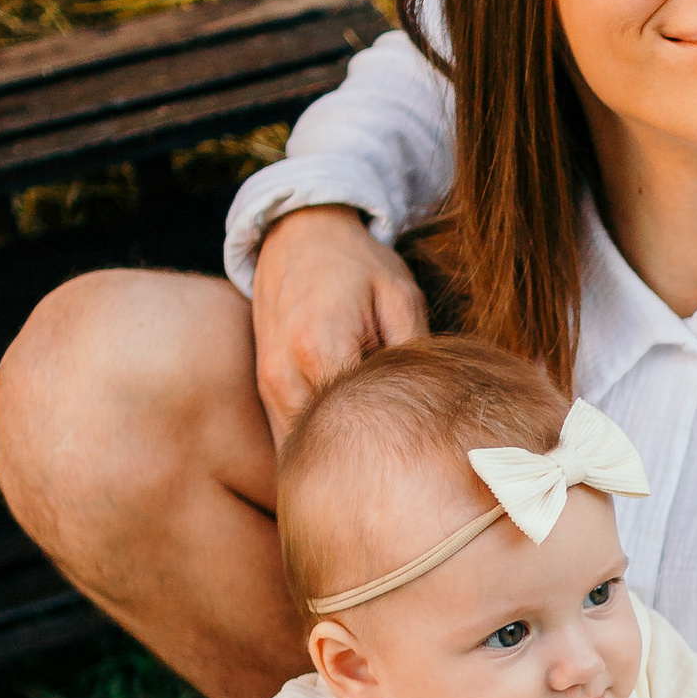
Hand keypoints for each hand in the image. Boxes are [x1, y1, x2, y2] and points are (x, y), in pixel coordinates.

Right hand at [251, 204, 427, 443]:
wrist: (298, 236)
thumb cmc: (357, 264)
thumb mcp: (399, 296)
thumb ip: (412, 352)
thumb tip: (431, 405)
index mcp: (320, 347)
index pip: (357, 422)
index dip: (392, 437)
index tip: (420, 438)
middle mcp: (285, 374)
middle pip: (329, 442)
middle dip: (368, 454)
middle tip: (406, 461)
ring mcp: (269, 386)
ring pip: (306, 447)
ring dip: (341, 455)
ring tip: (379, 457)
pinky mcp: (265, 390)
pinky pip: (290, 437)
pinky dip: (320, 446)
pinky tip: (352, 443)